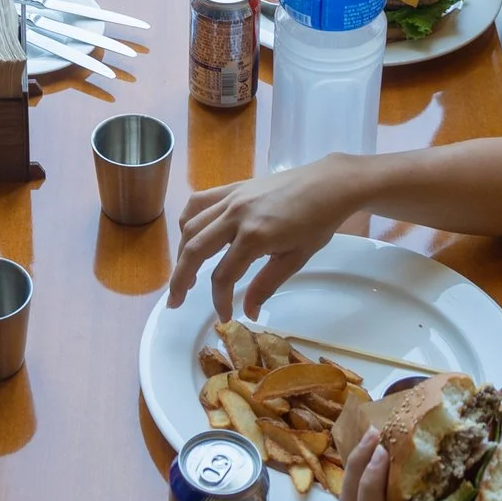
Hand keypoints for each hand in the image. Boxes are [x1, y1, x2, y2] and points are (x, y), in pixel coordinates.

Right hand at [167, 159, 361, 320]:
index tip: (224, 316)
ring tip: (183, 274)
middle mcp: (234, 216)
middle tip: (174, 302)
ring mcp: (230, 198)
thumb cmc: (318, 223)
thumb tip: (248, 312)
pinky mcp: (232, 187)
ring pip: (191, 226)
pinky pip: (199, 202)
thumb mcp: (296, 258)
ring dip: (181, 253)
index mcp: (254, 237)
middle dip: (180, 279)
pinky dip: (188, 220)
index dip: (219, 300)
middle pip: (194, 251)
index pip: (223, 275)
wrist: (327, 184)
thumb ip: (266, 284)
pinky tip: (190, 235)